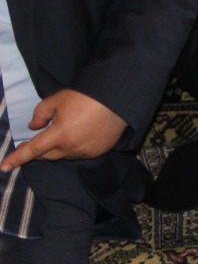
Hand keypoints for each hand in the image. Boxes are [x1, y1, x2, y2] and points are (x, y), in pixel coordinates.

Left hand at [1, 90, 127, 169]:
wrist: (119, 97)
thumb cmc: (86, 96)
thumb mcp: (57, 99)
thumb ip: (40, 113)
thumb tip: (34, 126)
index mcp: (59, 135)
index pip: (32, 150)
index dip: (16, 158)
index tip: (3, 167)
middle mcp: (71, 148)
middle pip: (47, 155)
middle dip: (41, 148)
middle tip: (45, 133)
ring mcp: (86, 152)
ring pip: (63, 154)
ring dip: (60, 146)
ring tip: (69, 127)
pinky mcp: (99, 151)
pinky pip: (79, 153)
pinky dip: (75, 146)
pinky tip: (82, 132)